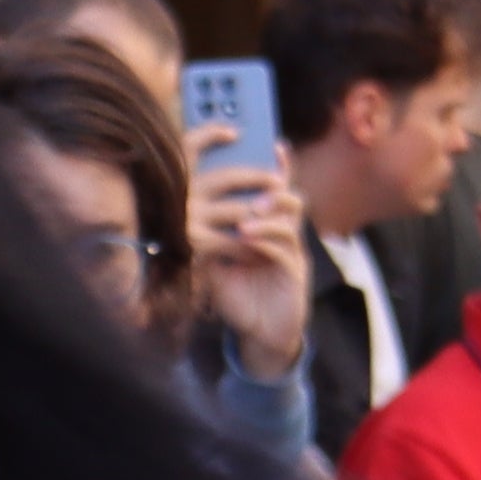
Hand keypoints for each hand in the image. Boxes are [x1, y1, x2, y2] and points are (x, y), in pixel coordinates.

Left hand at [191, 133, 308, 377]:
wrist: (261, 335)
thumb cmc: (240, 297)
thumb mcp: (217, 265)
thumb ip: (209, 242)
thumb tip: (185, 219)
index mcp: (267, 228)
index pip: (274, 191)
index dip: (278, 168)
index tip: (275, 145)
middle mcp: (284, 235)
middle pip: (288, 198)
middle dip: (274, 185)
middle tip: (256, 189)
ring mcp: (292, 253)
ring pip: (289, 221)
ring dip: (266, 216)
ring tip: (245, 221)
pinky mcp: (296, 273)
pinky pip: (284, 250)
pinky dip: (265, 241)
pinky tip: (249, 239)